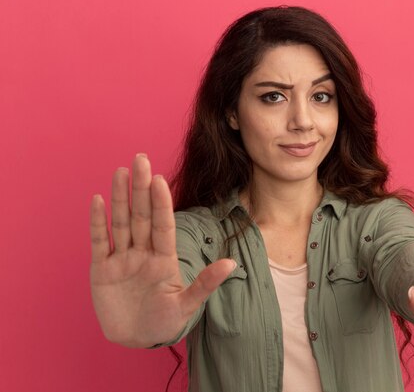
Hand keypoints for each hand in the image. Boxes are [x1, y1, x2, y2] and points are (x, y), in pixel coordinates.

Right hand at [89, 153, 235, 346]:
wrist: (136, 339)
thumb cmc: (165, 322)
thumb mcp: (186, 305)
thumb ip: (205, 284)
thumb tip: (231, 263)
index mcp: (164, 258)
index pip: (163, 225)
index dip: (161, 203)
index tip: (161, 180)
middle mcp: (143, 252)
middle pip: (141, 216)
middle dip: (141, 189)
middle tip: (141, 159)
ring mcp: (122, 258)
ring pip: (121, 222)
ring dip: (120, 198)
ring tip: (122, 171)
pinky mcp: (102, 268)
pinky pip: (99, 241)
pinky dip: (98, 222)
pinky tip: (98, 199)